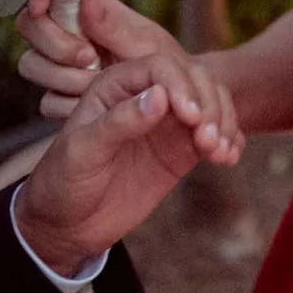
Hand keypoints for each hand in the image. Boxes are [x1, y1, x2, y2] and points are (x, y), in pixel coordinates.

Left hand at [13, 56, 218, 275]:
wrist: (67, 225)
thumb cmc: (63, 181)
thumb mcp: (83, 151)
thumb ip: (119, 122)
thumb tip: (159, 95)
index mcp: (117, 84)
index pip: (161, 67)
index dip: (182, 86)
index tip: (191, 117)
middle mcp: (146, 95)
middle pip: (194, 80)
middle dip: (209, 106)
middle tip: (209, 141)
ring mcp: (167, 122)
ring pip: (211, 104)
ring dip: (224, 123)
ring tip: (220, 154)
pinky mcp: (181, 149)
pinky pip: (215, 134)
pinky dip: (229, 141)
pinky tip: (229, 158)